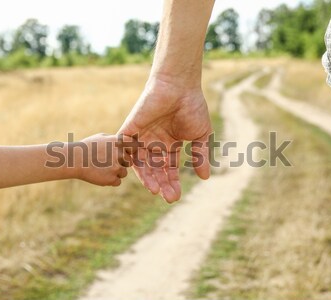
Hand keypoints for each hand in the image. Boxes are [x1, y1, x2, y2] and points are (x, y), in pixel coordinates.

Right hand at [76, 134, 129, 186]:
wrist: (75, 160)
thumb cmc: (87, 147)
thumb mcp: (101, 138)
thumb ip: (115, 140)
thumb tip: (126, 143)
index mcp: (118, 142)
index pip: (134, 146)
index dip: (130, 150)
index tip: (123, 152)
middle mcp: (120, 154)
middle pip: (129, 162)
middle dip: (121, 163)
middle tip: (107, 162)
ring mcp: (117, 167)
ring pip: (124, 173)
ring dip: (115, 172)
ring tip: (101, 168)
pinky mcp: (112, 179)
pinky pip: (117, 181)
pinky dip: (110, 180)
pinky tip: (100, 175)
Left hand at [119, 76, 211, 202]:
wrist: (179, 86)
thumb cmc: (192, 107)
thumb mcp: (200, 135)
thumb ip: (200, 156)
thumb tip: (204, 178)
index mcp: (169, 145)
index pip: (168, 170)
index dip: (172, 183)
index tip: (175, 196)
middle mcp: (154, 143)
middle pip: (154, 170)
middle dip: (161, 184)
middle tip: (167, 197)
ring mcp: (141, 137)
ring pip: (140, 163)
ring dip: (147, 178)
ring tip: (155, 190)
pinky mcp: (130, 129)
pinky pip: (125, 149)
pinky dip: (129, 161)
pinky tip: (138, 173)